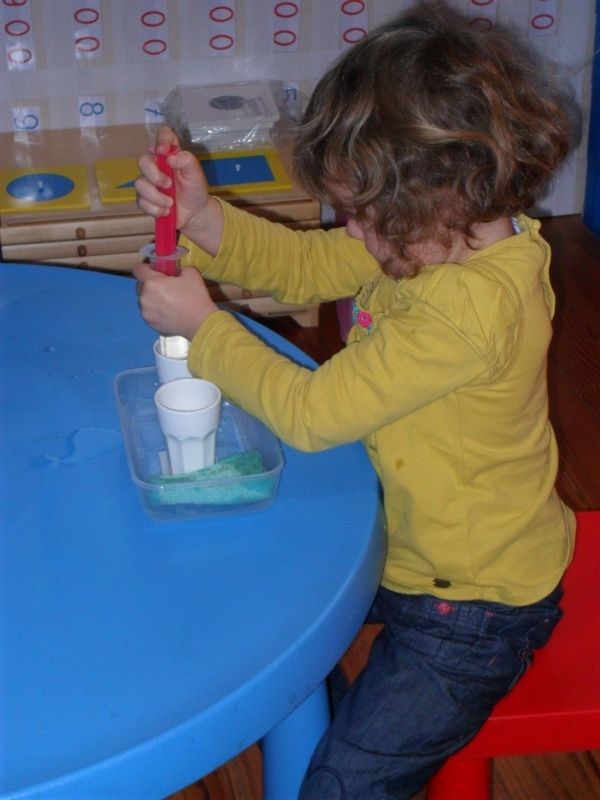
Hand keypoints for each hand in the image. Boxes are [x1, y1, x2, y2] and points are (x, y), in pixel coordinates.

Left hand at [133, 262, 217, 339]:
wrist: (201, 323)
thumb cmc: (195, 297)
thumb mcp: (191, 273)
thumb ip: (178, 269)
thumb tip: (176, 272)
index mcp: (151, 283)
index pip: (138, 269)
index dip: (147, 267)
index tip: (157, 271)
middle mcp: (144, 298)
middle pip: (140, 285)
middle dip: (149, 284)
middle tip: (165, 286)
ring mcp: (145, 313)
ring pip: (144, 300)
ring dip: (151, 298)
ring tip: (166, 302)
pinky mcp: (150, 324)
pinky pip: (149, 313)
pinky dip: (155, 311)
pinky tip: (168, 313)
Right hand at [135, 127, 223, 255]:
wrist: (195, 213)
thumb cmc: (195, 189)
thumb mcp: (195, 174)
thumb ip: (186, 161)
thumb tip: (169, 157)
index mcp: (169, 155)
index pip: (162, 135)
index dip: (161, 140)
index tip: (162, 152)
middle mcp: (156, 165)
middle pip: (142, 161)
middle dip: (155, 176)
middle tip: (169, 185)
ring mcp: (148, 182)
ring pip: (139, 184)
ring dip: (157, 196)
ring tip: (171, 203)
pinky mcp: (144, 198)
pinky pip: (141, 201)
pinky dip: (155, 209)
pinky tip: (166, 211)